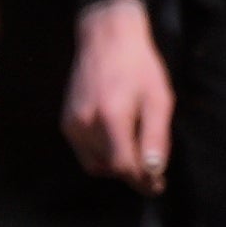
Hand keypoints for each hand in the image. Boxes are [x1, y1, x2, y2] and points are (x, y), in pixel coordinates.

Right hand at [63, 0, 168, 189]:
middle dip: (132, 174)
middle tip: (154, 173)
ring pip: (94, 164)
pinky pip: (84, 151)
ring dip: (116, 166)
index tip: (159, 187)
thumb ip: (155, 137)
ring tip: (139, 154)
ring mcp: (71, 123)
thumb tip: (154, 171)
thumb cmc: (140, 67)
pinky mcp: (66, 122)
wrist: (107, 40)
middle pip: (109, 168)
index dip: (143, 181)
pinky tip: (121, 142)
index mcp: (111, 117)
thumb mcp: (159, 99)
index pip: (124, 165)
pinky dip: (102, 154)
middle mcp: (85, 123)